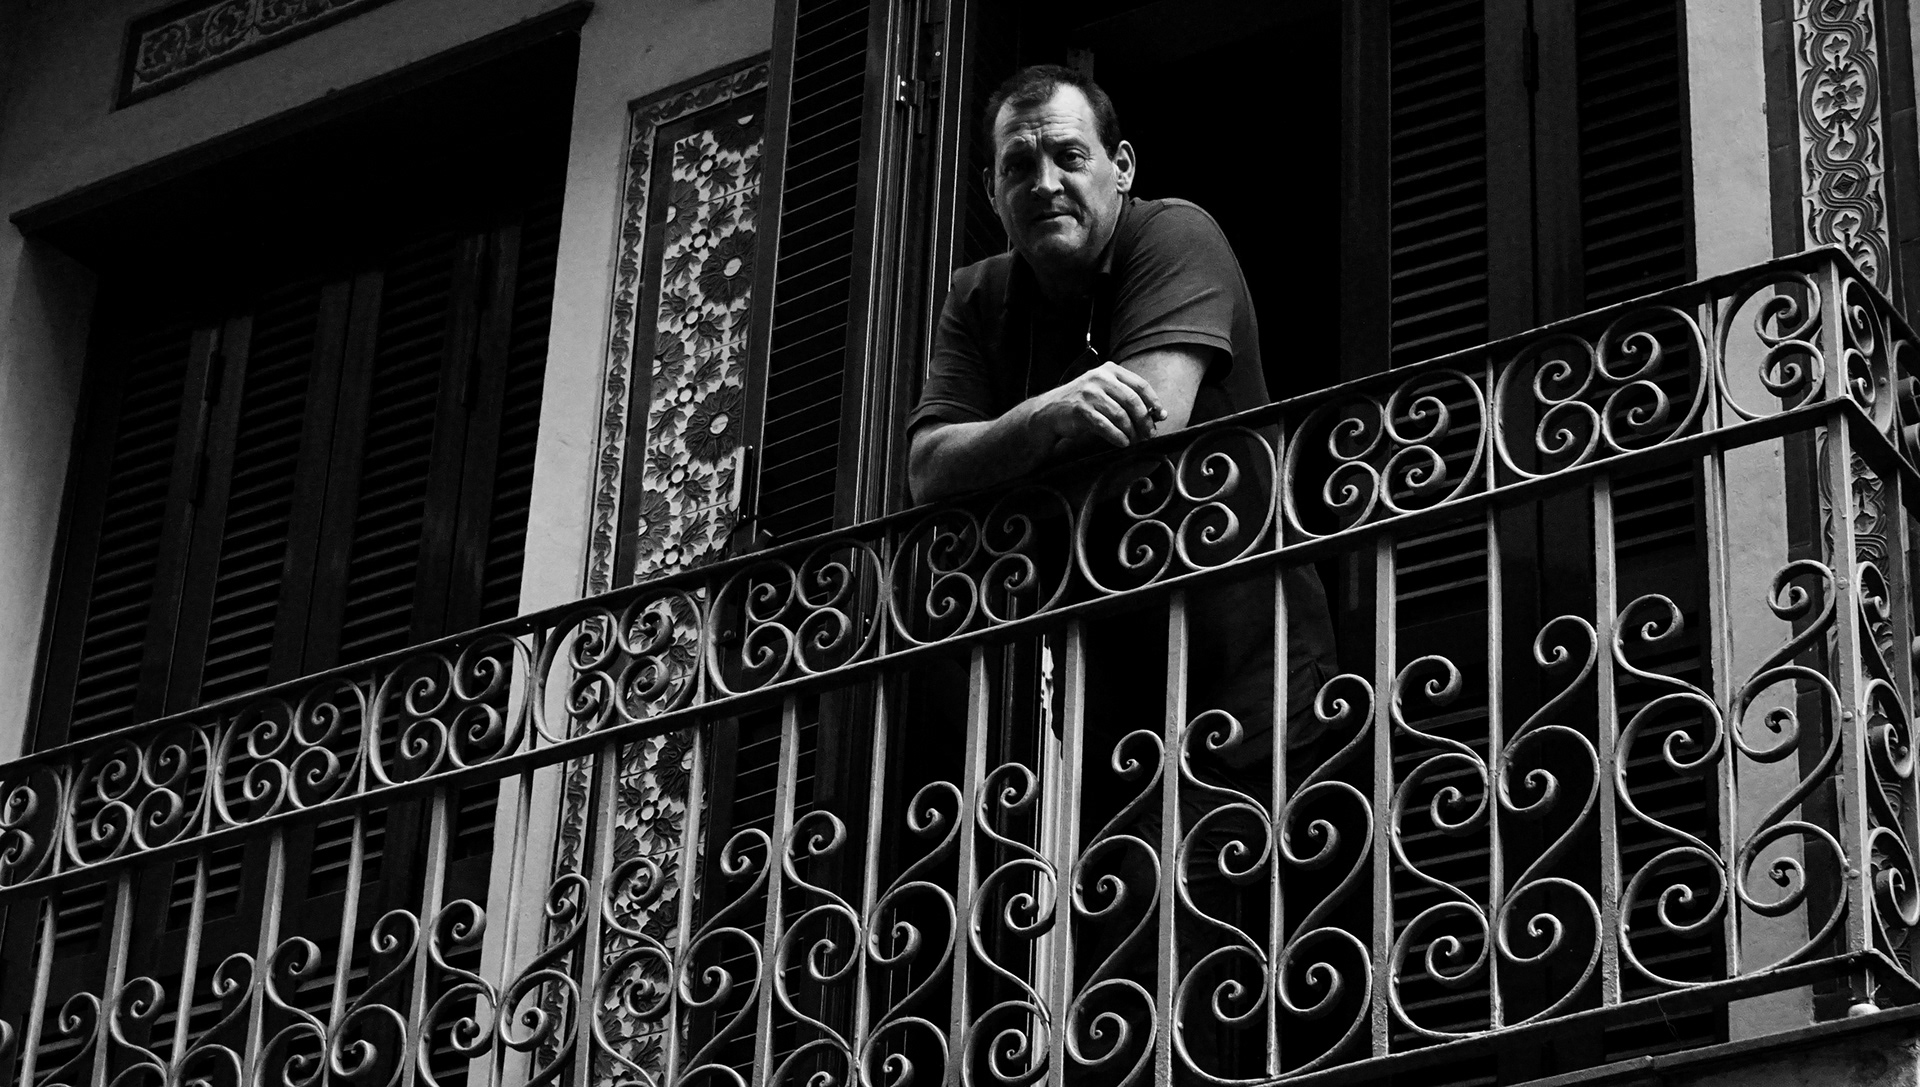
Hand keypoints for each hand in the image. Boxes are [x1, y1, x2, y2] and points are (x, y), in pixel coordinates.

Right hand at [1028, 361, 1169, 448]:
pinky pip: (1105, 426)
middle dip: (1144, 420)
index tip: (1161, 416)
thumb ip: (1127, 396)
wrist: (1051, 410)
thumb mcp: (1104, 390)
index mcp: (1110, 370)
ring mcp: (1090, 393)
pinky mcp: (1081, 410)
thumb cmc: (1083, 401)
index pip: (1140, 385)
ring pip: (1121, 415)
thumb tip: (1156, 414)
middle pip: (1133, 401)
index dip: (1154, 402)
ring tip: (1134, 440)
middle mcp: (1100, 378)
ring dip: (1131, 432)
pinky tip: (1122, 443)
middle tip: (1149, 433)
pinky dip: (1117, 437)